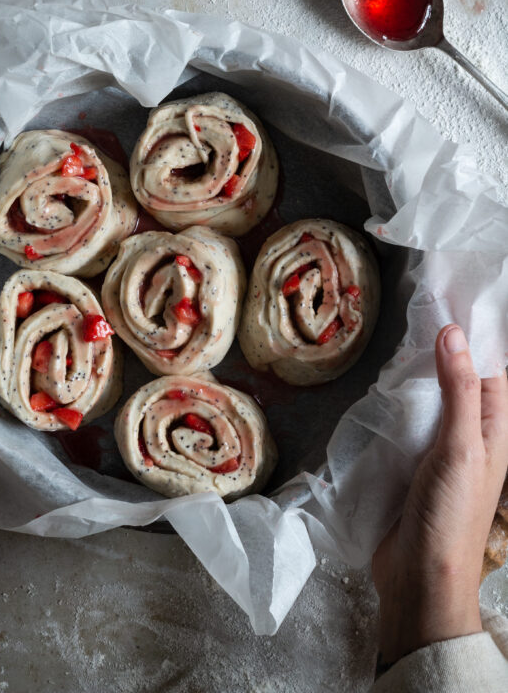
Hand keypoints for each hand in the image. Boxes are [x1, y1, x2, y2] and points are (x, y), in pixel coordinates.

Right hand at [372, 324, 507, 665]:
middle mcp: (470, 433)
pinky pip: (406, 418)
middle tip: (418, 305)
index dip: (474, 334)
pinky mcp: (409, 459)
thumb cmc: (450, 514)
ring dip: (416, 371)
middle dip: (443, 345)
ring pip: (431, 396)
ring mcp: (439, 447)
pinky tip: (378, 383)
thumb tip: (453, 333)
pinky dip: (396, 397)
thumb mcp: (461, 447)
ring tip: (396, 336)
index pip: (490, 368)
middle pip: (459, 378)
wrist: (419, 577)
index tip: (452, 296)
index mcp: (494, 428)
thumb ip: (458, 391)